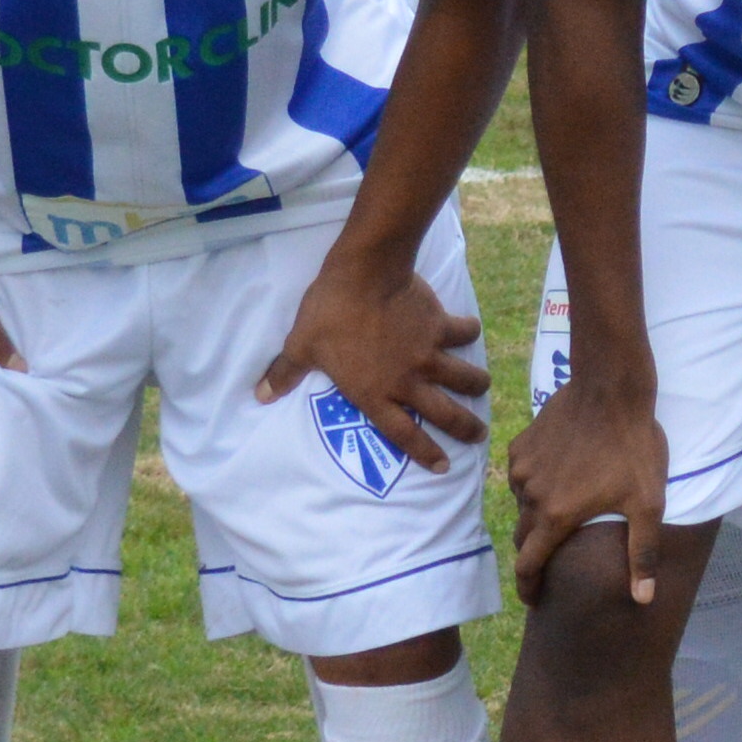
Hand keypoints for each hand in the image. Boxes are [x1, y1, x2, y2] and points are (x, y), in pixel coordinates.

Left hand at [255, 241, 492, 473]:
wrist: (363, 275)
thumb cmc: (329, 314)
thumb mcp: (301, 347)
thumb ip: (285, 373)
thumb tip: (260, 395)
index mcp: (374, 394)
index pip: (404, 435)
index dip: (426, 453)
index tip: (443, 466)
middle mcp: (407, 382)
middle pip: (446, 415)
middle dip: (466, 429)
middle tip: (477, 435)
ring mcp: (428, 355)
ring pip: (465, 378)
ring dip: (476, 384)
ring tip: (481, 386)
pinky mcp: (440, 327)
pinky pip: (464, 333)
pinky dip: (468, 332)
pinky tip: (469, 330)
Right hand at [500, 366, 668, 603]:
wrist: (610, 388)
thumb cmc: (633, 447)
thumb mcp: (648, 504)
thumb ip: (642, 554)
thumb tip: (643, 599)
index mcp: (556, 516)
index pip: (528, 565)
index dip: (528, 588)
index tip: (534, 601)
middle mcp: (530, 496)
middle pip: (523, 538)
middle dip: (534, 554)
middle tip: (552, 560)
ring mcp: (522, 468)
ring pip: (522, 505)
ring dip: (536, 515)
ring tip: (561, 514)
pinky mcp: (521, 445)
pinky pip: (522, 476)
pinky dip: (534, 485)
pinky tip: (558, 477)